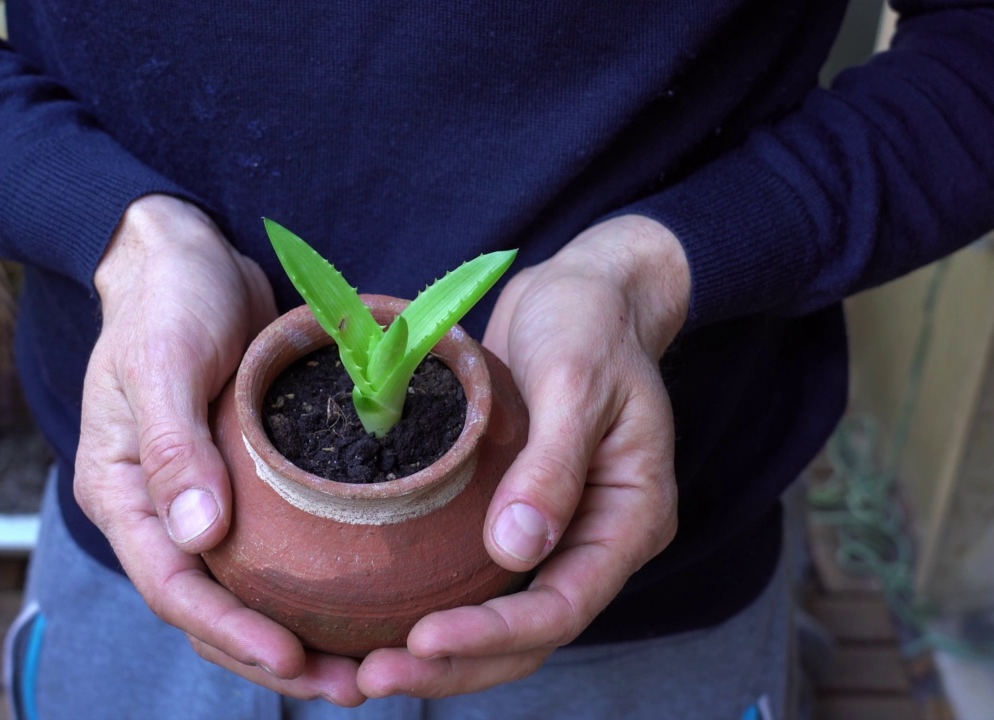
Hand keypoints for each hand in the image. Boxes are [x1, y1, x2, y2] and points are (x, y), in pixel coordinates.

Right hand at [76, 195, 365, 704]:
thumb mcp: (164, 363)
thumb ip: (175, 447)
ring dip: (298, 634)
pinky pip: (275, 550)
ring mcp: (205, 499)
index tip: (293, 658)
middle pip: (212, 609)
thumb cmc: (165, 300)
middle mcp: (163, 509)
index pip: (174, 586)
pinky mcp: (247, 480)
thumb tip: (196, 537)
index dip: (230, 631)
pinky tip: (363, 603)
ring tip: (366, 668)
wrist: (185, 253)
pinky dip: (310, 584)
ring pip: (246, 590)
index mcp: (126, 493)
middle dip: (274, 656)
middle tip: (351, 686)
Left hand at [356, 215, 689, 696]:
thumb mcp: (577, 379)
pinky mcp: (518, 514)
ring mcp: (557, 532)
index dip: (494, 634)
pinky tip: (380, 619)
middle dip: (454, 666)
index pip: (564, 605)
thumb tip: (516, 552)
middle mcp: (596, 540)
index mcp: (630, 517)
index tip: (423, 640)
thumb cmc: (590, 323)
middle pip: (529, 635)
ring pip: (501, 619)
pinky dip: (436, 606)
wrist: (588, 292)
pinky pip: (479, 581)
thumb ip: (553, 465)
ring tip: (362, 669)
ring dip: (438, 653)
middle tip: (371, 678)